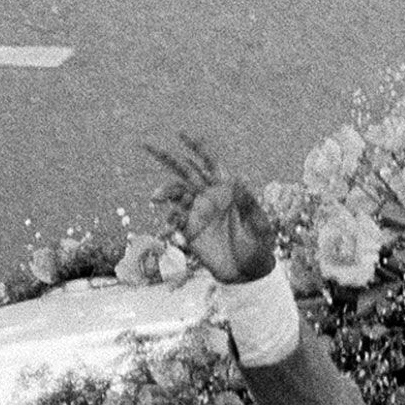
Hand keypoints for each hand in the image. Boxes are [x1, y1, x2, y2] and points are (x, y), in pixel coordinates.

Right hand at [148, 135, 277, 284]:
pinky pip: (175, 218)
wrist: (247, 272)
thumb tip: (239, 179)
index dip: (196, 146)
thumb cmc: (258, 245)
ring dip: (165, 191)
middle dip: (166, 156)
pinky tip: (170, 223)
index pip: (209, 161)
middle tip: (145, 143)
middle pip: (184, 170)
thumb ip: (248, 203)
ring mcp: (197, 211)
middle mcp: (208, 195)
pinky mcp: (190, 229)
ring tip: (156, 198)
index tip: (181, 132)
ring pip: (176, 192)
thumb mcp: (259, 225)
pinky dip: (170, 218)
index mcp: (226, 187)